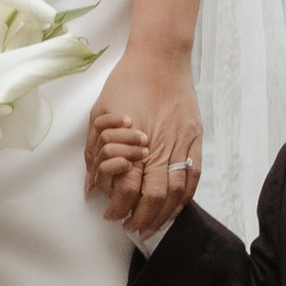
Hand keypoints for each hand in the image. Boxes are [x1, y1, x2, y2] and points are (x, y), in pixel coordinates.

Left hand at [87, 48, 202, 236]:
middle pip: (153, 197)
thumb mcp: (100, 114)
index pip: (128, 189)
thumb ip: (94, 152)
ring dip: (164, 214)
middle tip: (132, 227)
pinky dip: (185, 196)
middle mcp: (159, 147)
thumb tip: (90, 187)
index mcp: (132, 142)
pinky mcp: (195, 138)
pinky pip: (193, 176)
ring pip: (176, 192)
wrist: (160, 58)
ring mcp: (181, 144)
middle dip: (142, 219)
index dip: (119, 207)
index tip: (112, 215)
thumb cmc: (126, 82)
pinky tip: (175, 207)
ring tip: (152, 224)